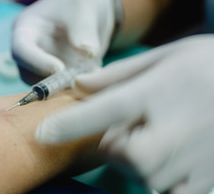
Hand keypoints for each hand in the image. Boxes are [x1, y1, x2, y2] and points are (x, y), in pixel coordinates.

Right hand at [12, 0, 116, 83]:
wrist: (95, 14)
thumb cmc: (84, 3)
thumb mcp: (86, 7)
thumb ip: (84, 29)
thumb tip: (87, 52)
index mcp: (26, 28)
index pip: (20, 50)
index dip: (36, 62)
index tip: (59, 68)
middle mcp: (29, 51)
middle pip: (28, 74)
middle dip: (52, 81)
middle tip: (79, 79)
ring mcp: (40, 66)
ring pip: (45, 86)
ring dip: (66, 87)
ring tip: (92, 74)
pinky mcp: (55, 78)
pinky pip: (61, 89)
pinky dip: (76, 88)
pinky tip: (94, 78)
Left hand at [35, 35, 213, 193]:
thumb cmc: (208, 65)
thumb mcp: (165, 56)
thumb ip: (118, 75)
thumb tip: (78, 84)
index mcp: (158, 92)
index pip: (101, 111)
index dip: (67, 124)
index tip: (41, 133)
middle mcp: (174, 128)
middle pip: (121, 153)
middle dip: (117, 144)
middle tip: (135, 126)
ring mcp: (195, 158)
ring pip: (144, 174)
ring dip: (143, 160)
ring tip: (166, 134)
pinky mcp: (209, 179)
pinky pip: (171, 189)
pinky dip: (165, 176)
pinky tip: (178, 154)